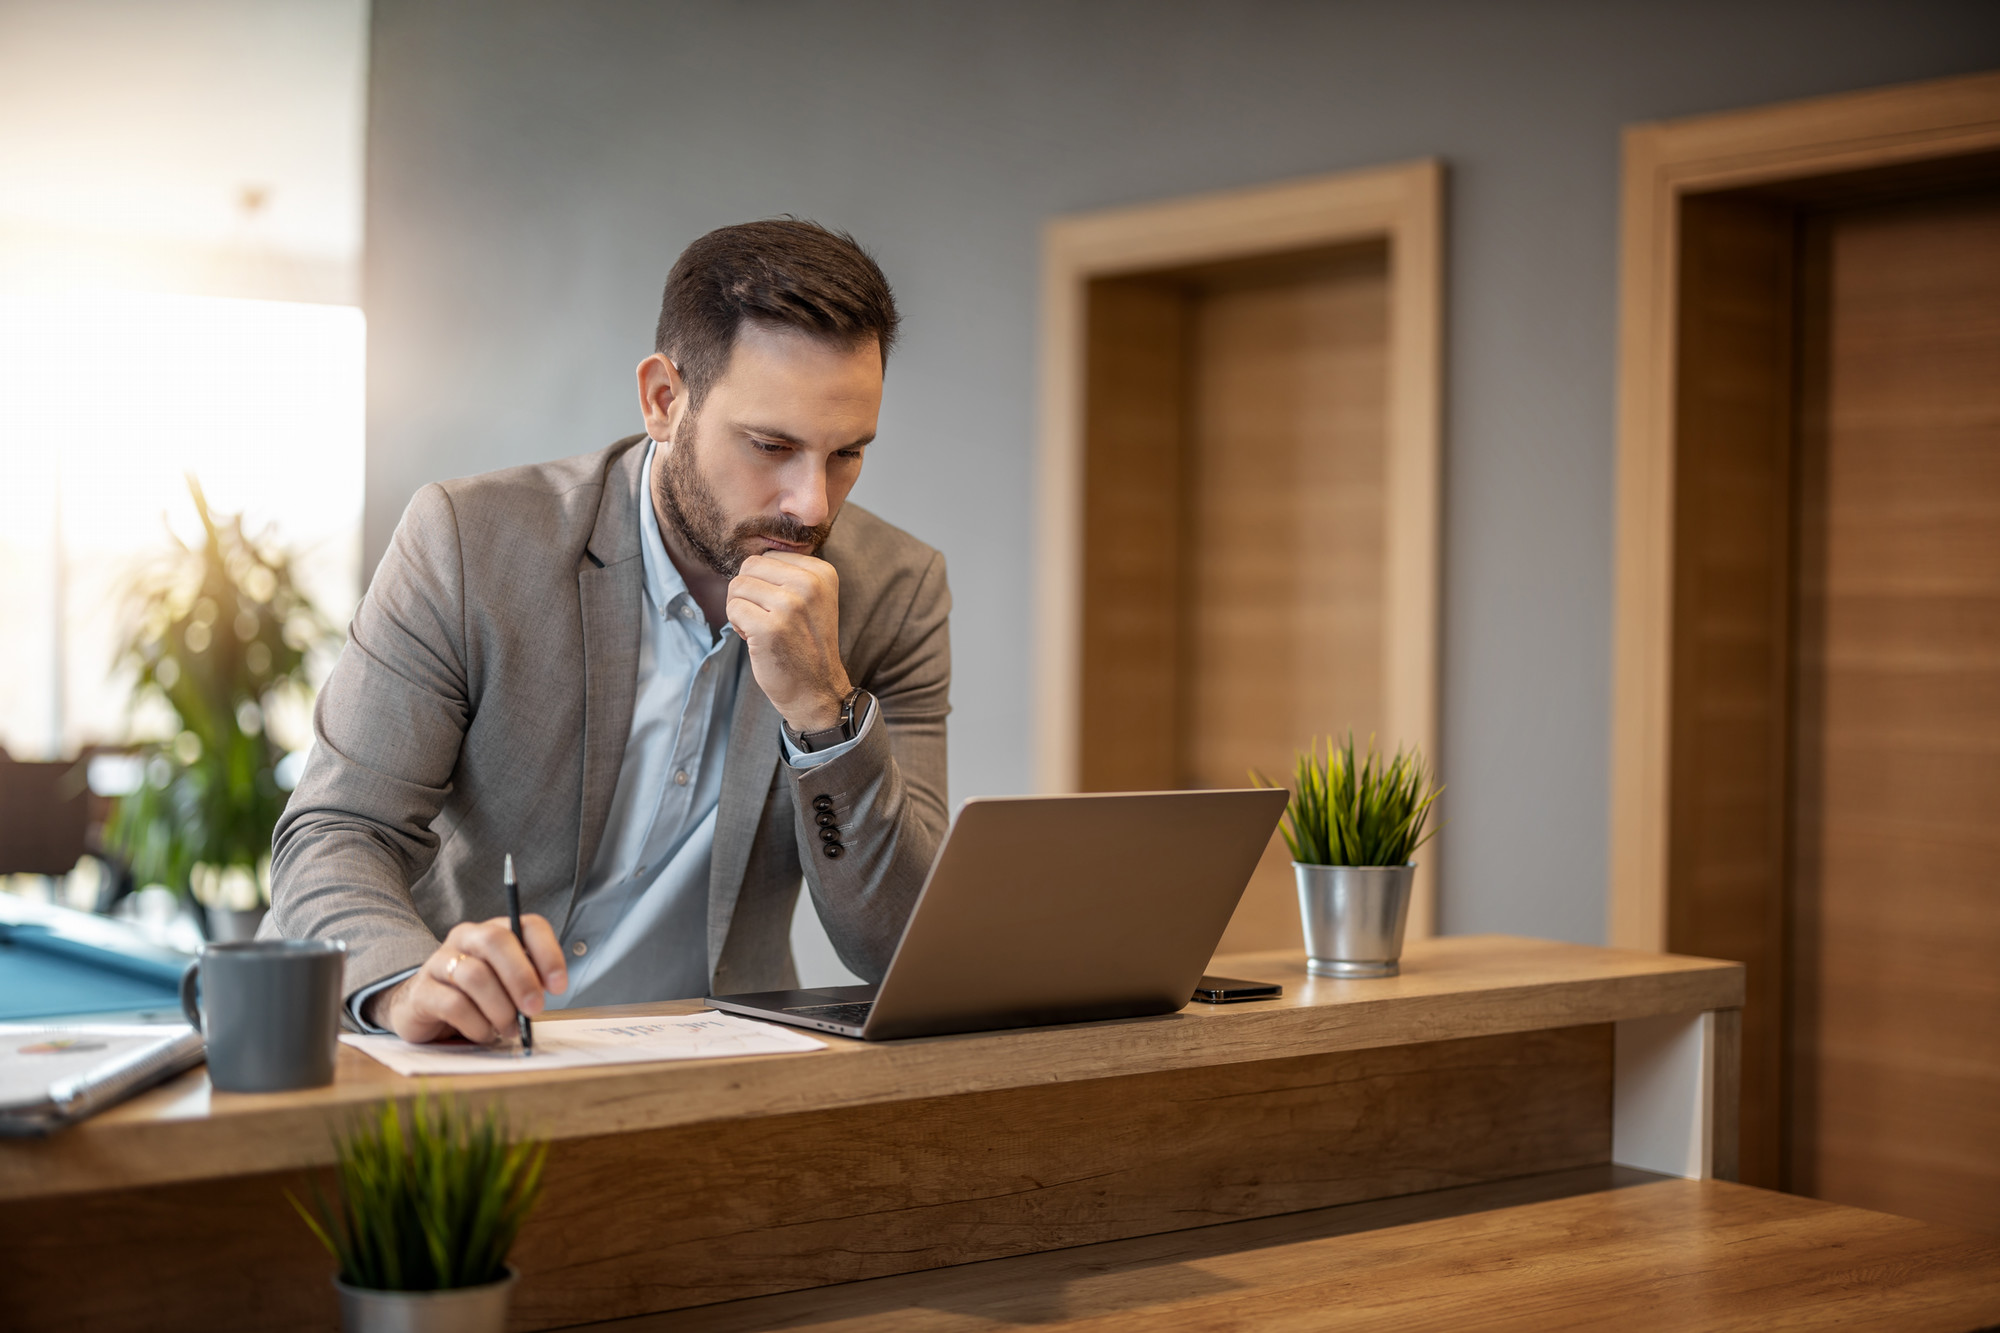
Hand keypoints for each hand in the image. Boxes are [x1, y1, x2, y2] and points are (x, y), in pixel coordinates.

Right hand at [370, 915, 568, 1044]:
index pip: (528, 926)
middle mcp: (465, 938)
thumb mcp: (506, 985)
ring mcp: (439, 962)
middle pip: (496, 942)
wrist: (423, 1009)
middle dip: (521, 978)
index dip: (548, 953)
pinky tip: (483, 1033)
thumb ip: (526, 982)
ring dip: (500, 1009)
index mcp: (494, 931)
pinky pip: (454, 1005)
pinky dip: (477, 1025)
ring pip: (475, 976)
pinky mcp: (422, 992)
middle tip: (534, 1009)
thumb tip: (543, 995)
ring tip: (509, 1029)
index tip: (559, 986)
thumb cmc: (475, 996)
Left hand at [726, 551, 851, 731]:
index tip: (781, 607)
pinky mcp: (770, 627)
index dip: (765, 582)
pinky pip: (733, 608)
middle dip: (748, 592)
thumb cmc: (806, 643)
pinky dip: (737, 625)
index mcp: (822, 572)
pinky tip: (757, 640)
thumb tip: (749, 558)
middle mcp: (809, 585)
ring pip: (737, 586)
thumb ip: (789, 573)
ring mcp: (790, 605)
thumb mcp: (813, 599)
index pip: (769, 555)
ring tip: (762, 629)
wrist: (817, 690)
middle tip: (766, 618)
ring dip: (741, 609)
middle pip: (750, 567)